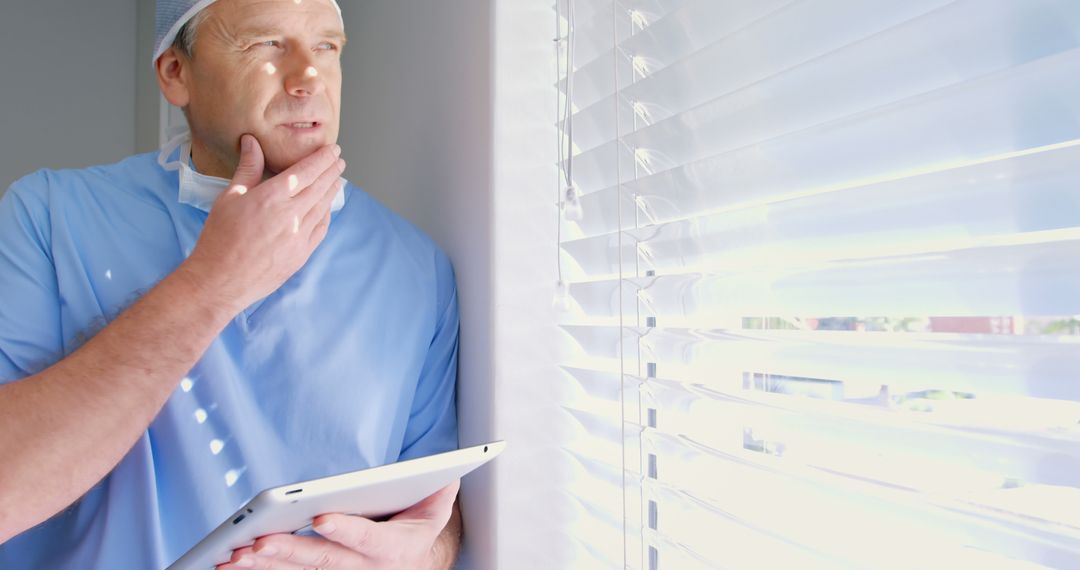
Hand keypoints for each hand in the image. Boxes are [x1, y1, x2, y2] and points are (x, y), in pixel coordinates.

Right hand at [176, 134, 344, 314]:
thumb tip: (252, 142)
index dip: (323, 159)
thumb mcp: (229, 197)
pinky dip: (326, 215)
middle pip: (320, 187)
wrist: (221, 280)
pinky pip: (320, 229)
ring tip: (336, 180)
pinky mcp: (301, 254)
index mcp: (272, 196)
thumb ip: (248, 169)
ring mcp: (299, 236)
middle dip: (331, 171)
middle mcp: (291, 214)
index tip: (332, 150)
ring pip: (323, 207)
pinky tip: (326, 209)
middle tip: (339, 161)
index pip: (307, 171)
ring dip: (331, 191)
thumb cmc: (219, 238)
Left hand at [216, 480, 460, 569]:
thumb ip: (441, 491)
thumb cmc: (419, 526)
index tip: (321, 519)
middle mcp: (364, 568)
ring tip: (234, 556)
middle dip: (289, 553)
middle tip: (258, 544)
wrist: (415, 560)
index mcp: (393, 548)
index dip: (346, 530)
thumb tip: (449, 473)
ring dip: (265, 565)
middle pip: (323, 561)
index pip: (368, 540)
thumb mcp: (438, 507)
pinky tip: (232, 562)